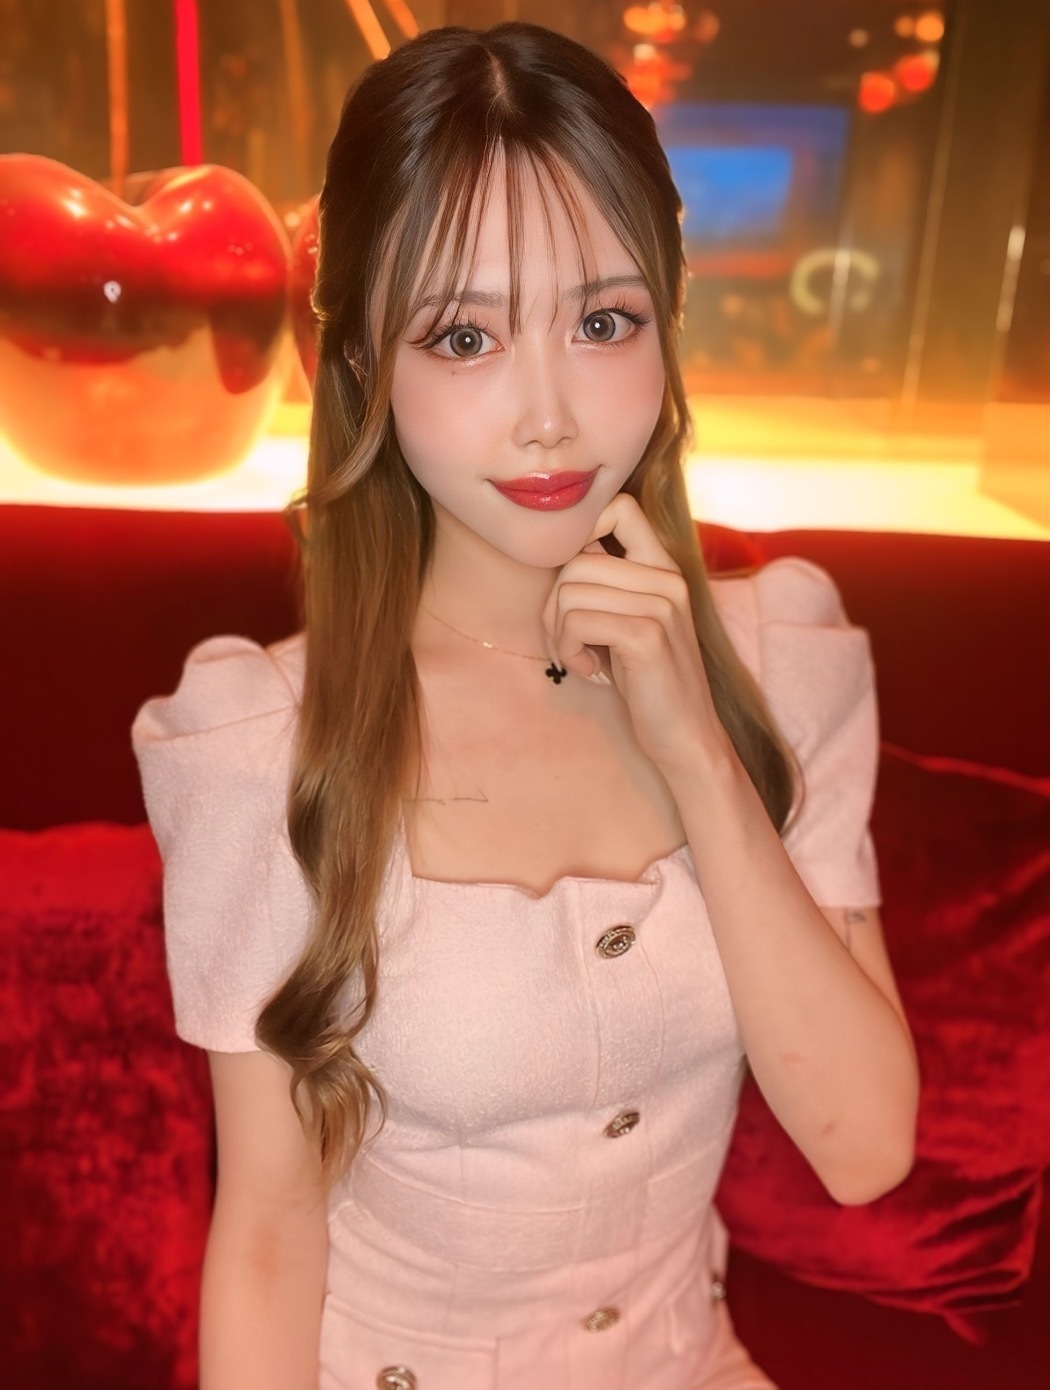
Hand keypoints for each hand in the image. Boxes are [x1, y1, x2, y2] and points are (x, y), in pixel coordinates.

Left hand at [542, 494, 732, 774]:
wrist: (686, 737)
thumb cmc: (647, 682)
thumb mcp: (629, 621)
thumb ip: (606, 583)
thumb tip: (560, 551)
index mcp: (664, 568)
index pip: (618, 507)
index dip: (580, 532)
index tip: (570, 581)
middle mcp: (667, 578)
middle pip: (575, 559)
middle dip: (552, 605)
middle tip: (564, 642)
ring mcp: (661, 604)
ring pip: (569, 591)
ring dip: (558, 633)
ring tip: (578, 658)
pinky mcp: (647, 635)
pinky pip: (577, 621)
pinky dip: (568, 650)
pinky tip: (589, 671)